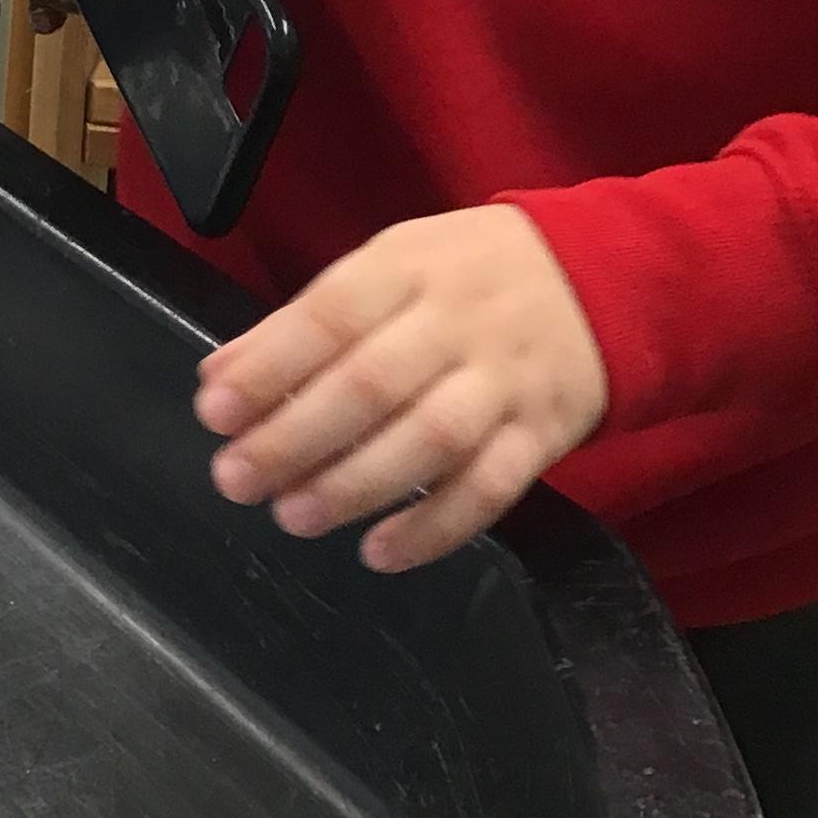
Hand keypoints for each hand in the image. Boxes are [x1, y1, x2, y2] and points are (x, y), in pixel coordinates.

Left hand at [194, 208, 608, 571]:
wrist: (603, 279)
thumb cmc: (468, 276)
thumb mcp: (389, 265)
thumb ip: (304, 321)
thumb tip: (220, 376)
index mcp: (410, 267)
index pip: (331, 315)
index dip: (268, 367)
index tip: (213, 411)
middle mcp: (459, 323)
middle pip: (373, 383)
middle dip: (295, 438)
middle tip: (237, 477)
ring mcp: (506, 382)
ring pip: (430, 439)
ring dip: (355, 486)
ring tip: (293, 516)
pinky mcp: (543, 436)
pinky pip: (491, 489)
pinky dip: (434, 528)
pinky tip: (380, 552)